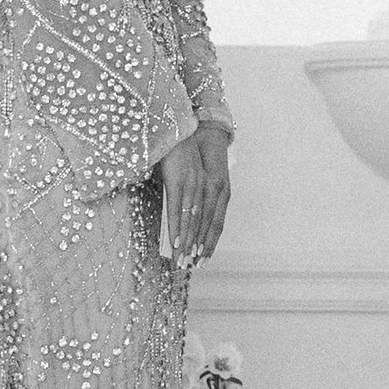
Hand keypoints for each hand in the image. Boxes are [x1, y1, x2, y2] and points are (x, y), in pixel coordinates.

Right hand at [162, 123, 230, 268]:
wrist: (177, 120)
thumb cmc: (179, 146)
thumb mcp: (187, 171)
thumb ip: (185, 189)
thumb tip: (179, 204)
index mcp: (212, 186)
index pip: (213, 220)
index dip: (209, 241)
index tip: (203, 259)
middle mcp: (207, 186)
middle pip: (204, 224)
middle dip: (198, 248)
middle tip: (192, 267)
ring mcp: (194, 183)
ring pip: (192, 220)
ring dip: (187, 243)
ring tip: (183, 261)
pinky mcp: (180, 179)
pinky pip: (179, 208)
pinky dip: (178, 227)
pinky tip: (176, 242)